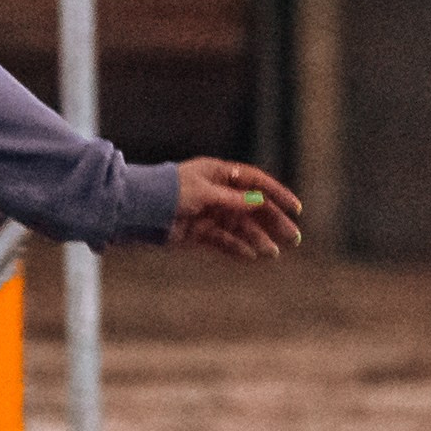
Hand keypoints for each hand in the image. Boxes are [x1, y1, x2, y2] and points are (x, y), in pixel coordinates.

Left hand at [170, 158, 303, 258]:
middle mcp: (217, 192)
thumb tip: (259, 202)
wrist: (135, 210)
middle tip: (293, 238)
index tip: (295, 208)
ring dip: (257, 239)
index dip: (277, 194)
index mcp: (219, 173)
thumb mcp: (203, 193)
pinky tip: (252, 256)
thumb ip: (231, 199)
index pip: (256, 182)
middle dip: (273, 222)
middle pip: (252, 207)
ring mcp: (208, 213)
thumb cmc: (167, 192)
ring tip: (273, 254)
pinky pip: (222, 240)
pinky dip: (236, 248)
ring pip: (240, 227)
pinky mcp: (197, 232)